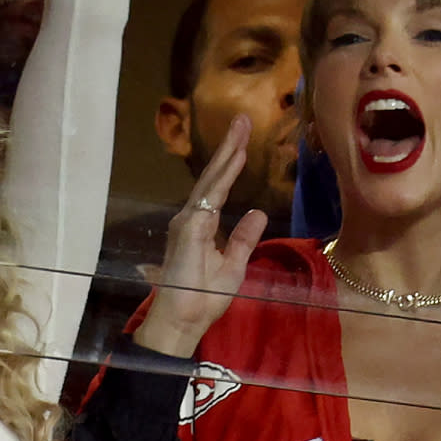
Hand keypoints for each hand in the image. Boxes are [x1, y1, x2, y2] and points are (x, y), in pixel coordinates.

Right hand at [134, 116, 268, 358]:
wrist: (182, 321)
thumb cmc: (202, 299)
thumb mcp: (233, 266)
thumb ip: (243, 239)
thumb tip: (258, 213)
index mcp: (200, 226)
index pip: (218, 188)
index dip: (231, 163)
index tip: (244, 141)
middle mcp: (190, 218)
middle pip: (213, 176)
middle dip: (228, 147)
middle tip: (242, 119)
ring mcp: (187, 221)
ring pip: (211, 180)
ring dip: (226, 154)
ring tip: (240, 129)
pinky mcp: (189, 228)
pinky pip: (210, 197)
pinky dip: (223, 177)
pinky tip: (234, 159)